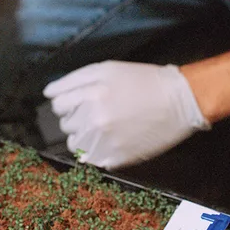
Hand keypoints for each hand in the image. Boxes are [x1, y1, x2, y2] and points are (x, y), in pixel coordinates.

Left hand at [43, 61, 210, 169]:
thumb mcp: (108, 69)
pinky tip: (112, 140)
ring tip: (105, 127)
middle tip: (100, 112)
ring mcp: (106, 142)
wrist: (180, 101)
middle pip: (66, 125)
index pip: (58, 105)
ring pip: (75, 145)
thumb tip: (49, 93)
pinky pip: (91, 160)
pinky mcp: (117, 158)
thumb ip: (74, 80)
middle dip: (78, 118)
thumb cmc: (144, 81)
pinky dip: (97, 152)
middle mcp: (95, 120)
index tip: (82, 102)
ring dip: (84, 137)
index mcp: (91, 95)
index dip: (68, 102)